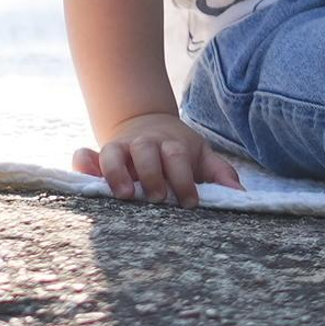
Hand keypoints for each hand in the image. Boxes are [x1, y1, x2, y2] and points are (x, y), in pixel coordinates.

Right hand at [74, 113, 244, 206]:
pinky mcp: (99, 154)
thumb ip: (219, 174)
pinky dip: (83, 163)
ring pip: (114, 152)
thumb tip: (240, 194)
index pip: (179, 158)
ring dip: (117, 172)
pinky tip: (85, 176)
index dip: (184, 179)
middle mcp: (146, 144)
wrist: (148, 123)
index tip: (190, 203)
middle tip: (157, 198)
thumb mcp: (201, 156)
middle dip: (152, 174)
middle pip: (147, 152)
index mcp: (172, 145)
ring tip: (123, 195)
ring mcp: (121, 148)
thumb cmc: (178, 150)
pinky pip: (85, 155)